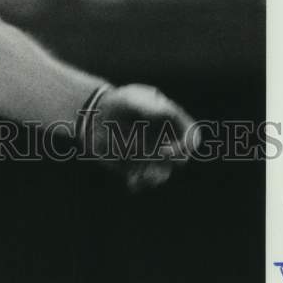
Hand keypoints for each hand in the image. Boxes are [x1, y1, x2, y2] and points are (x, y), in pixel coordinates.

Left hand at [82, 83, 198, 192]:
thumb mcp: (127, 100)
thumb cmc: (113, 103)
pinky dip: (138, 182)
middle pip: (181, 158)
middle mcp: (164, 139)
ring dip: (153, 176)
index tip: (167, 150)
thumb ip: (146, 105)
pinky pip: (143, 181)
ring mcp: (151, 154)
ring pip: (162, 172)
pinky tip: (131, 181)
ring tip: (139, 175)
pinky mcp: (137, 166)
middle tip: (153, 159)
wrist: (91, 116)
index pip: (191, 133)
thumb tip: (168, 112)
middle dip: (170, 161)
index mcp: (169, 119)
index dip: (187, 144)